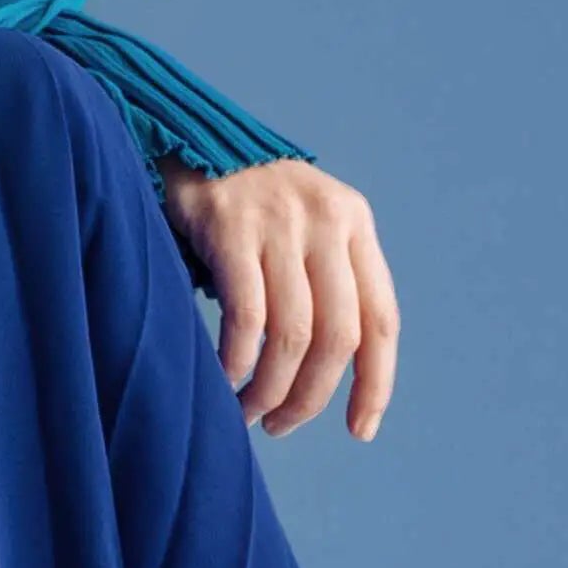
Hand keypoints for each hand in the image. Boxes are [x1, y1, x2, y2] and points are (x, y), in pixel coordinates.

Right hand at [155, 155, 399, 438]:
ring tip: (249, 412)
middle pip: (338, 336)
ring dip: (270, 389)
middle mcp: (327, 220)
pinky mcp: (230, 225)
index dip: (376, 383)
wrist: (186, 137)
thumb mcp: (305, 228)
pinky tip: (223, 379)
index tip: (360, 430)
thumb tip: (330, 375)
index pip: (381, 319)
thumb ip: (326, 281)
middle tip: (280, 425)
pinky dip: (237, 361)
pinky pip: (245, 315)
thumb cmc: (247, 204)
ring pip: (292, 334)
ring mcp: (279, 221)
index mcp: (355, 223)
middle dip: (311, 397)